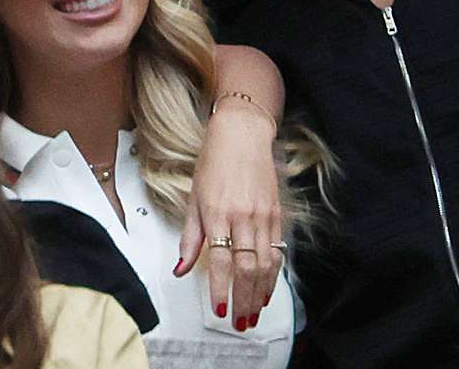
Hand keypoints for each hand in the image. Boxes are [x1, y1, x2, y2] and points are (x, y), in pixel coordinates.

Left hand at [176, 97, 282, 331]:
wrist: (242, 136)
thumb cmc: (214, 163)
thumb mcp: (193, 199)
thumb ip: (189, 238)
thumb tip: (180, 268)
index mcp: (217, 213)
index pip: (220, 261)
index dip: (220, 289)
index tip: (218, 309)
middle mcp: (242, 217)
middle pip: (246, 269)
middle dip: (243, 300)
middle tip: (239, 321)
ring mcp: (262, 216)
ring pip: (265, 265)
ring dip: (260, 294)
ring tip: (253, 314)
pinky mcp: (277, 214)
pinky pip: (278, 251)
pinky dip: (274, 275)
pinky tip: (268, 290)